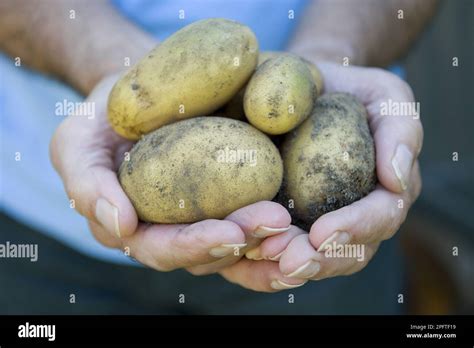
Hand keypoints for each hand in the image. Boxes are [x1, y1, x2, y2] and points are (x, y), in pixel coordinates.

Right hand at [50, 74, 305, 290]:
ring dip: (268, 242)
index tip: (230, 234)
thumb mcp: (77, 140)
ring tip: (297, 226)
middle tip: (276, 223)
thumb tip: (120, 226)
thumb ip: (84, 182)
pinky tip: (303, 221)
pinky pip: (253, 223)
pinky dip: (278, 229)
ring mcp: (200, 218)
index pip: (162, 249)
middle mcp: (168, 232)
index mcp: (132, 228)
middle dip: (243, 243)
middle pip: (207, 254)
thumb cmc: (105, 114)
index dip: (194, 247)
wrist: (142, 92)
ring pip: (236, 245)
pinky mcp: (228, 202)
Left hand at [254, 62, 422, 280]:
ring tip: (263, 258)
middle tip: (287, 262)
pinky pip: (285, 250)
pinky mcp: (294, 222)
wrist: (309, 90)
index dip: (355, 229)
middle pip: (349, 253)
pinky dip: (268, 262)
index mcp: (387, 190)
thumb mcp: (385, 95)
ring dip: (291, 266)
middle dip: (319, 261)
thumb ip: (400, 130)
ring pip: (317, 260)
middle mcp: (360, 215)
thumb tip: (395, 179)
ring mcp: (327, 222)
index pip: (381, 217)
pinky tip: (246, 256)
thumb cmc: (350, 91)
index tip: (322, 234)